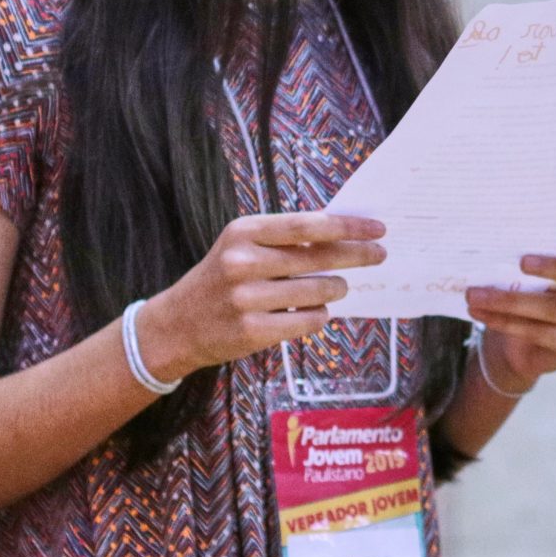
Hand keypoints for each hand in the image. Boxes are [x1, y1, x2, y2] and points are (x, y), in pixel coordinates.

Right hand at [134, 212, 385, 380]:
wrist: (176, 325)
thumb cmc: (222, 278)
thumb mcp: (243, 246)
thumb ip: (286, 239)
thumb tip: (345, 234)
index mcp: (243, 232)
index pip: (308, 225)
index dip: (348, 227)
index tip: (378, 228)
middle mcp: (242, 262)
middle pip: (319, 257)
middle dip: (358, 256)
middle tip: (379, 255)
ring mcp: (246, 299)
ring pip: (320, 291)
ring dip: (337, 288)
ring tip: (337, 286)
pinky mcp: (252, 331)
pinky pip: (309, 320)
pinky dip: (320, 314)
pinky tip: (316, 310)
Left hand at [466, 235, 555, 395]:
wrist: (526, 338)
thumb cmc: (534, 285)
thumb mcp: (537, 267)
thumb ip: (533, 254)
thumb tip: (500, 242)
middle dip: (554, 269)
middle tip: (522, 261)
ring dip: (513, 301)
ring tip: (476, 294)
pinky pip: (543, 334)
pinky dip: (508, 323)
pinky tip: (484, 314)